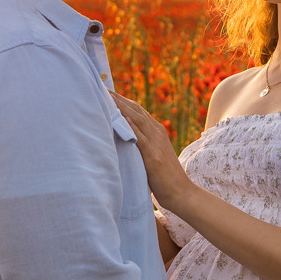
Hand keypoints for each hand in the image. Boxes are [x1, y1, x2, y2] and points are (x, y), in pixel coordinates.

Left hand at [111, 93, 195, 209]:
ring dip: (120, 106)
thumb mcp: (151, 155)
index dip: (120, 99)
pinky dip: (131, 126)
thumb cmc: (163, 177)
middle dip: (116, 98)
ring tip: (105, 96)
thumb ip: (140, 143)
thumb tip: (121, 137)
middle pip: (134, 109)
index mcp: (156, 131)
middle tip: (99, 87)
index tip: (104, 91)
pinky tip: (122, 117)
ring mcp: (156, 143)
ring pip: (136, 119)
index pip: (135, 109)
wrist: (181, 192)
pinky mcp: (153, 156)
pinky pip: (141, 138)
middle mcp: (156, 132)